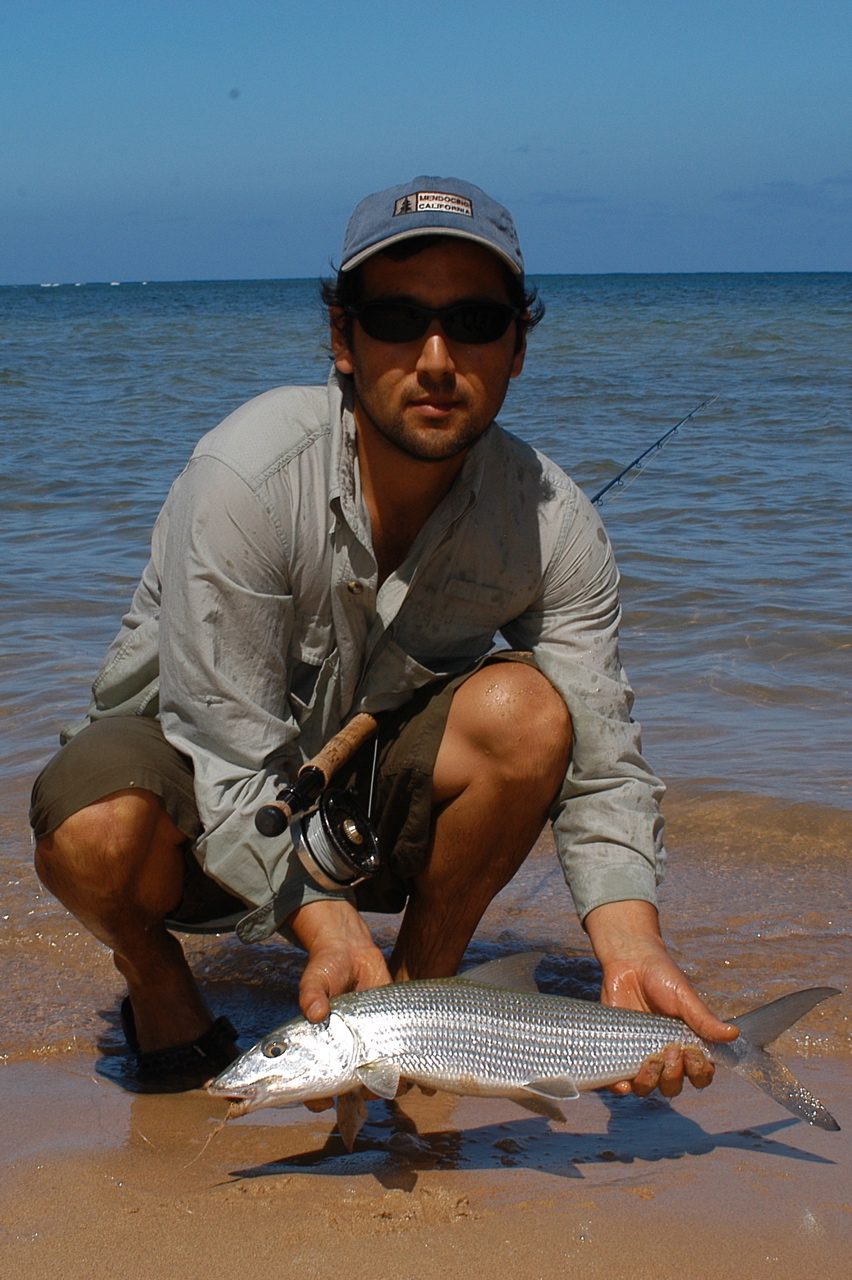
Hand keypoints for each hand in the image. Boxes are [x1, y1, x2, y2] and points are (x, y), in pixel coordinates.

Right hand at [286, 897, 391, 1112]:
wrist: (352, 953)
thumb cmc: (326, 969)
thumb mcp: (315, 979)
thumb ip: (312, 995)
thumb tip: (315, 1012)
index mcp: (319, 1048)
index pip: (313, 1085)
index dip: (316, 1098)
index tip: (323, 1102)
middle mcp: (342, 1054)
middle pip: (348, 1090)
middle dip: (358, 1095)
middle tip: (366, 1087)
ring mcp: (366, 1048)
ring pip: (375, 1082)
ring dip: (385, 1087)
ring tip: (394, 1079)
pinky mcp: (388, 1036)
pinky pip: (398, 1063)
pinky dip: (408, 1074)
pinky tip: (417, 1077)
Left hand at [584, 900, 737, 1098]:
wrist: (629, 961)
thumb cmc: (662, 977)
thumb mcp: (684, 997)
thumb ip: (704, 1019)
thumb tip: (733, 1034)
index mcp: (688, 1045)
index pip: (700, 1075)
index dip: (698, 1071)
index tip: (691, 1052)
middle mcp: (667, 1056)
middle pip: (674, 1086)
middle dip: (674, 1075)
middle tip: (669, 1050)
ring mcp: (641, 1055)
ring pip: (649, 1088)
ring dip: (651, 1082)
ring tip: (650, 1061)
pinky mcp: (619, 1051)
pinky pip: (619, 1081)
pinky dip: (621, 1088)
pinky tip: (622, 1083)